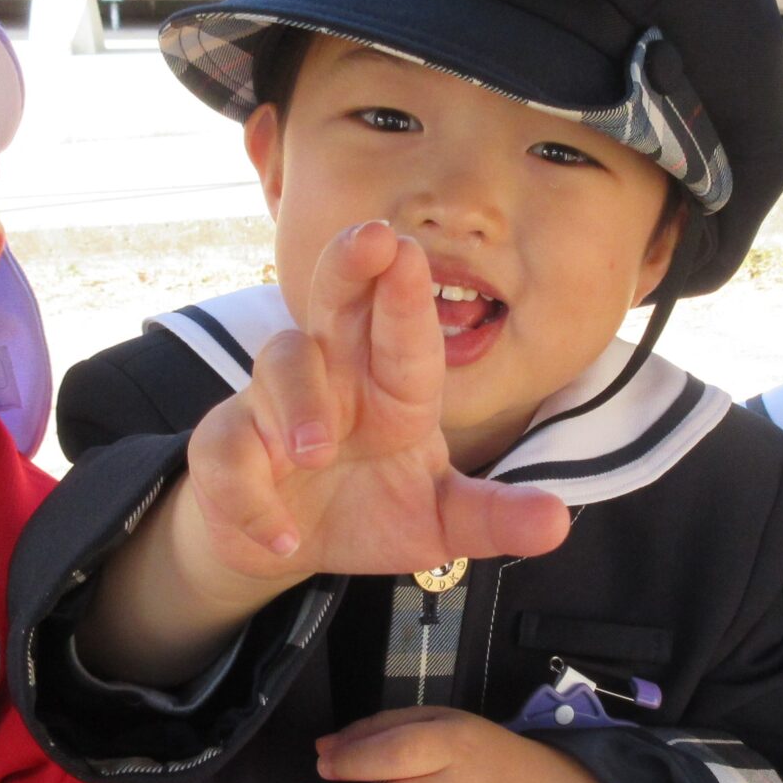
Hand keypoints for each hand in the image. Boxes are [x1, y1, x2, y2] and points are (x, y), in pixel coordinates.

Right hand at [182, 220, 570, 583]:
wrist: (284, 545)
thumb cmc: (368, 509)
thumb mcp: (438, 523)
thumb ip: (491, 518)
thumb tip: (557, 524)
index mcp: (392, 384)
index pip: (405, 333)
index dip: (406, 293)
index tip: (408, 249)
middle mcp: (335, 375)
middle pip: (336, 299)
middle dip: (350, 264)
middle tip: (372, 238)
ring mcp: (274, 404)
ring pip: (280, 364)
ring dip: (299, 400)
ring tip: (314, 451)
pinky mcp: (225, 445)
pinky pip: (228, 452)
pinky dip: (252, 496)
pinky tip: (282, 537)